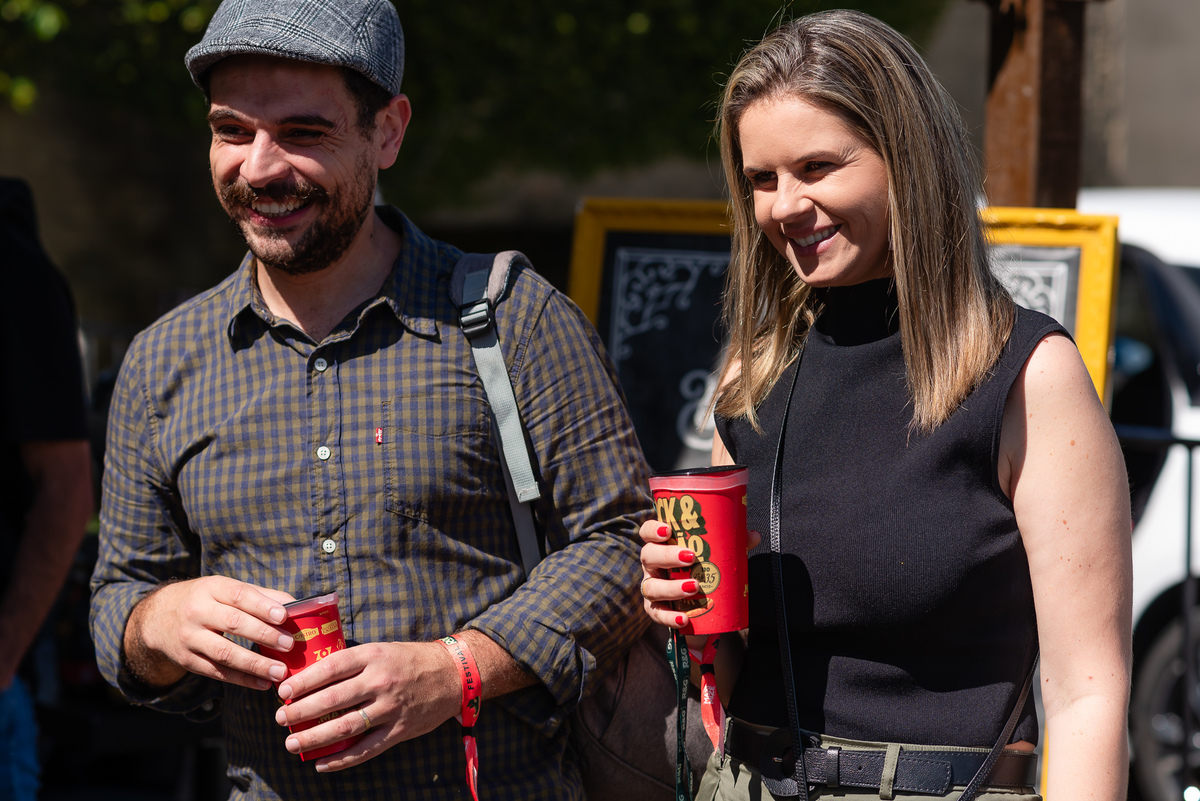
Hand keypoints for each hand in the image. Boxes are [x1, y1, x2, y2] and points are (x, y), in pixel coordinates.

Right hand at [126, 576, 296, 689]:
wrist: (157, 618)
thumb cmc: (205, 599)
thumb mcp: (226, 589)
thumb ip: (261, 596)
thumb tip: (297, 605)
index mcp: (212, 588)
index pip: (239, 596)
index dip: (262, 606)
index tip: (284, 616)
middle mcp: (197, 611)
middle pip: (233, 624)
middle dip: (264, 635)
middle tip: (289, 644)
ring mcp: (190, 638)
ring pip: (224, 653)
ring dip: (255, 664)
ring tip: (280, 671)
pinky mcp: (188, 661)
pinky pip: (217, 672)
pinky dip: (242, 679)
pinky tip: (263, 683)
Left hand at [273, 640, 460, 771]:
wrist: (453, 674)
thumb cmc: (411, 659)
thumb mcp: (382, 649)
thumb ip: (353, 662)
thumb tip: (312, 675)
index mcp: (373, 656)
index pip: (331, 668)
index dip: (304, 681)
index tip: (284, 691)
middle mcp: (380, 681)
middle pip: (332, 700)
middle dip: (301, 712)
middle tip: (281, 719)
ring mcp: (391, 708)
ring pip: (345, 727)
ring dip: (314, 738)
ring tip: (292, 742)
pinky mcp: (400, 730)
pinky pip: (365, 749)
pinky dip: (341, 760)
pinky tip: (321, 763)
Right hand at [638, 520, 759, 628]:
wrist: (702, 611)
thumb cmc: (704, 571)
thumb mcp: (717, 556)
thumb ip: (732, 545)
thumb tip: (754, 535)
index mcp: (662, 546)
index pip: (648, 532)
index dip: (652, 530)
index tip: (668, 530)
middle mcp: (652, 566)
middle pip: (648, 556)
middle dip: (667, 556)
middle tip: (690, 557)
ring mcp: (652, 587)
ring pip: (652, 587)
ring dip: (671, 587)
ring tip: (694, 587)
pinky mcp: (656, 610)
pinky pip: (657, 614)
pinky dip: (669, 617)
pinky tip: (684, 618)